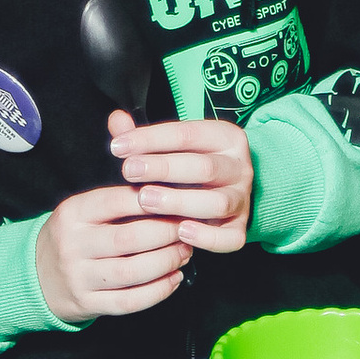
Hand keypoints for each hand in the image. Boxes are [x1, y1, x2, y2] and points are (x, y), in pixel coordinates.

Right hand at [35, 180, 189, 326]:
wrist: (36, 276)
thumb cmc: (73, 239)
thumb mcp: (82, 213)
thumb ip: (117, 203)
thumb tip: (168, 194)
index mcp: (72, 214)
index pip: (118, 201)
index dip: (154, 201)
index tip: (178, 200)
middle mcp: (72, 245)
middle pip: (130, 238)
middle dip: (167, 234)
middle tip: (187, 230)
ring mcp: (78, 277)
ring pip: (132, 272)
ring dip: (167, 262)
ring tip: (184, 253)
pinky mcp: (87, 303)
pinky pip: (130, 301)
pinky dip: (158, 291)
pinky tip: (174, 279)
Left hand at [109, 112, 253, 255]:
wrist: (224, 193)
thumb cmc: (190, 167)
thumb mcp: (172, 147)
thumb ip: (144, 137)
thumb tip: (117, 121)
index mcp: (226, 138)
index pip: (188, 134)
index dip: (151, 139)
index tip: (118, 147)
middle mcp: (239, 168)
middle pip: (204, 167)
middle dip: (164, 169)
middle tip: (129, 171)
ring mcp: (242, 200)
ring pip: (217, 203)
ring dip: (179, 202)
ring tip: (145, 199)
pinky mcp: (239, 229)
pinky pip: (229, 238)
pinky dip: (207, 237)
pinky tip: (180, 231)